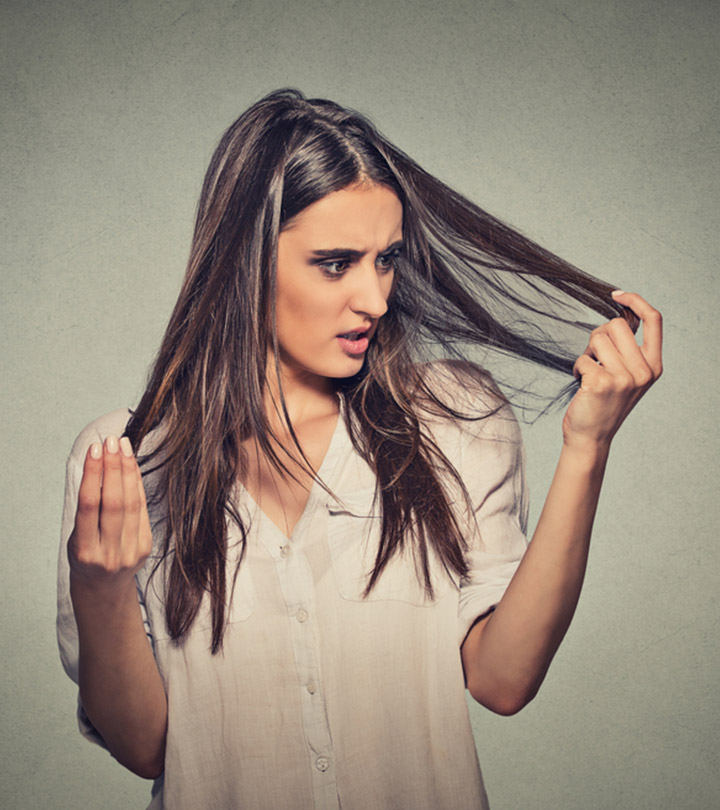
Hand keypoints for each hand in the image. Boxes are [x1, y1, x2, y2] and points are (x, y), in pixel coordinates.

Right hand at [68, 435, 151, 591]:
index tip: (94, 449)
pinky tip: (132, 466)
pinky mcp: (145, 548)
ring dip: (127, 471)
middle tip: (111, 441)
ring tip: (123, 447)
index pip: (90, 505)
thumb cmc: (85, 555)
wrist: (103, 587)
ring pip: (131, 504)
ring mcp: (129, 552)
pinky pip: (142, 510)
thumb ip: (88, 509)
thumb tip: (99, 465)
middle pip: (114, 502)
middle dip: (113, 467)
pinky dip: (136, 486)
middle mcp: (108, 553)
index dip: (93, 474)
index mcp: (84, 551)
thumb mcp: (77, 538)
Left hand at [562, 291, 662, 450]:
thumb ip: (629, 350)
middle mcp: (643, 371)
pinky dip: (577, 368)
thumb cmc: (605, 403)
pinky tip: (581, 385)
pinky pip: (582, 358)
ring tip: (589, 374)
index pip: (654, 320)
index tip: (617, 295)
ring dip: (587, 353)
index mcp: (654, 366)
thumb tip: (617, 316)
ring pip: (598, 338)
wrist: (591, 437)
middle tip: (595, 357)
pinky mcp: (601, 383)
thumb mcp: (628, 376)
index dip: (636, 301)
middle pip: (617, 325)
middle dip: (600, 335)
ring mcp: (623, 378)